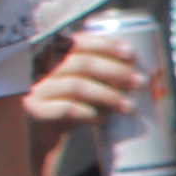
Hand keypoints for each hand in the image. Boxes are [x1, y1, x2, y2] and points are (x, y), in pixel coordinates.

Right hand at [26, 34, 147, 135]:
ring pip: (76, 86)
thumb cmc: (68, 103)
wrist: (39, 133)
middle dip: (114, 71)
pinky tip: (105, 118)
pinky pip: (65, 109)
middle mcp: (43, 69)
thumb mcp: (83, 85)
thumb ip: (101, 76)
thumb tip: (140, 75)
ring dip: (107, 95)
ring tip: (129, 106)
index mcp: (54, 56)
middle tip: (140, 81)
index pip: (78, 42)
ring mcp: (37, 89)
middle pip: (81, 63)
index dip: (105, 45)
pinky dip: (89, 113)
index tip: (130, 53)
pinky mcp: (35, 111)